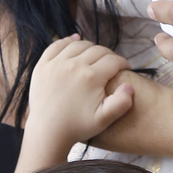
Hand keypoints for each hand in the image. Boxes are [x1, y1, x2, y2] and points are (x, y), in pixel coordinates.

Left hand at [16, 36, 134, 172]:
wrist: (47, 132)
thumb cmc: (77, 127)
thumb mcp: (104, 119)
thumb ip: (121, 103)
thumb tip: (129, 85)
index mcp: (91, 77)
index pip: (114, 60)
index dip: (123, 63)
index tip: (125, 68)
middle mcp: (74, 65)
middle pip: (98, 50)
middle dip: (109, 55)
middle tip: (112, 64)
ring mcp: (56, 64)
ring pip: (79, 45)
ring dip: (91, 48)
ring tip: (95, 56)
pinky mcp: (43, 65)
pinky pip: (57, 45)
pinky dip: (68, 41)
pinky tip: (75, 40)